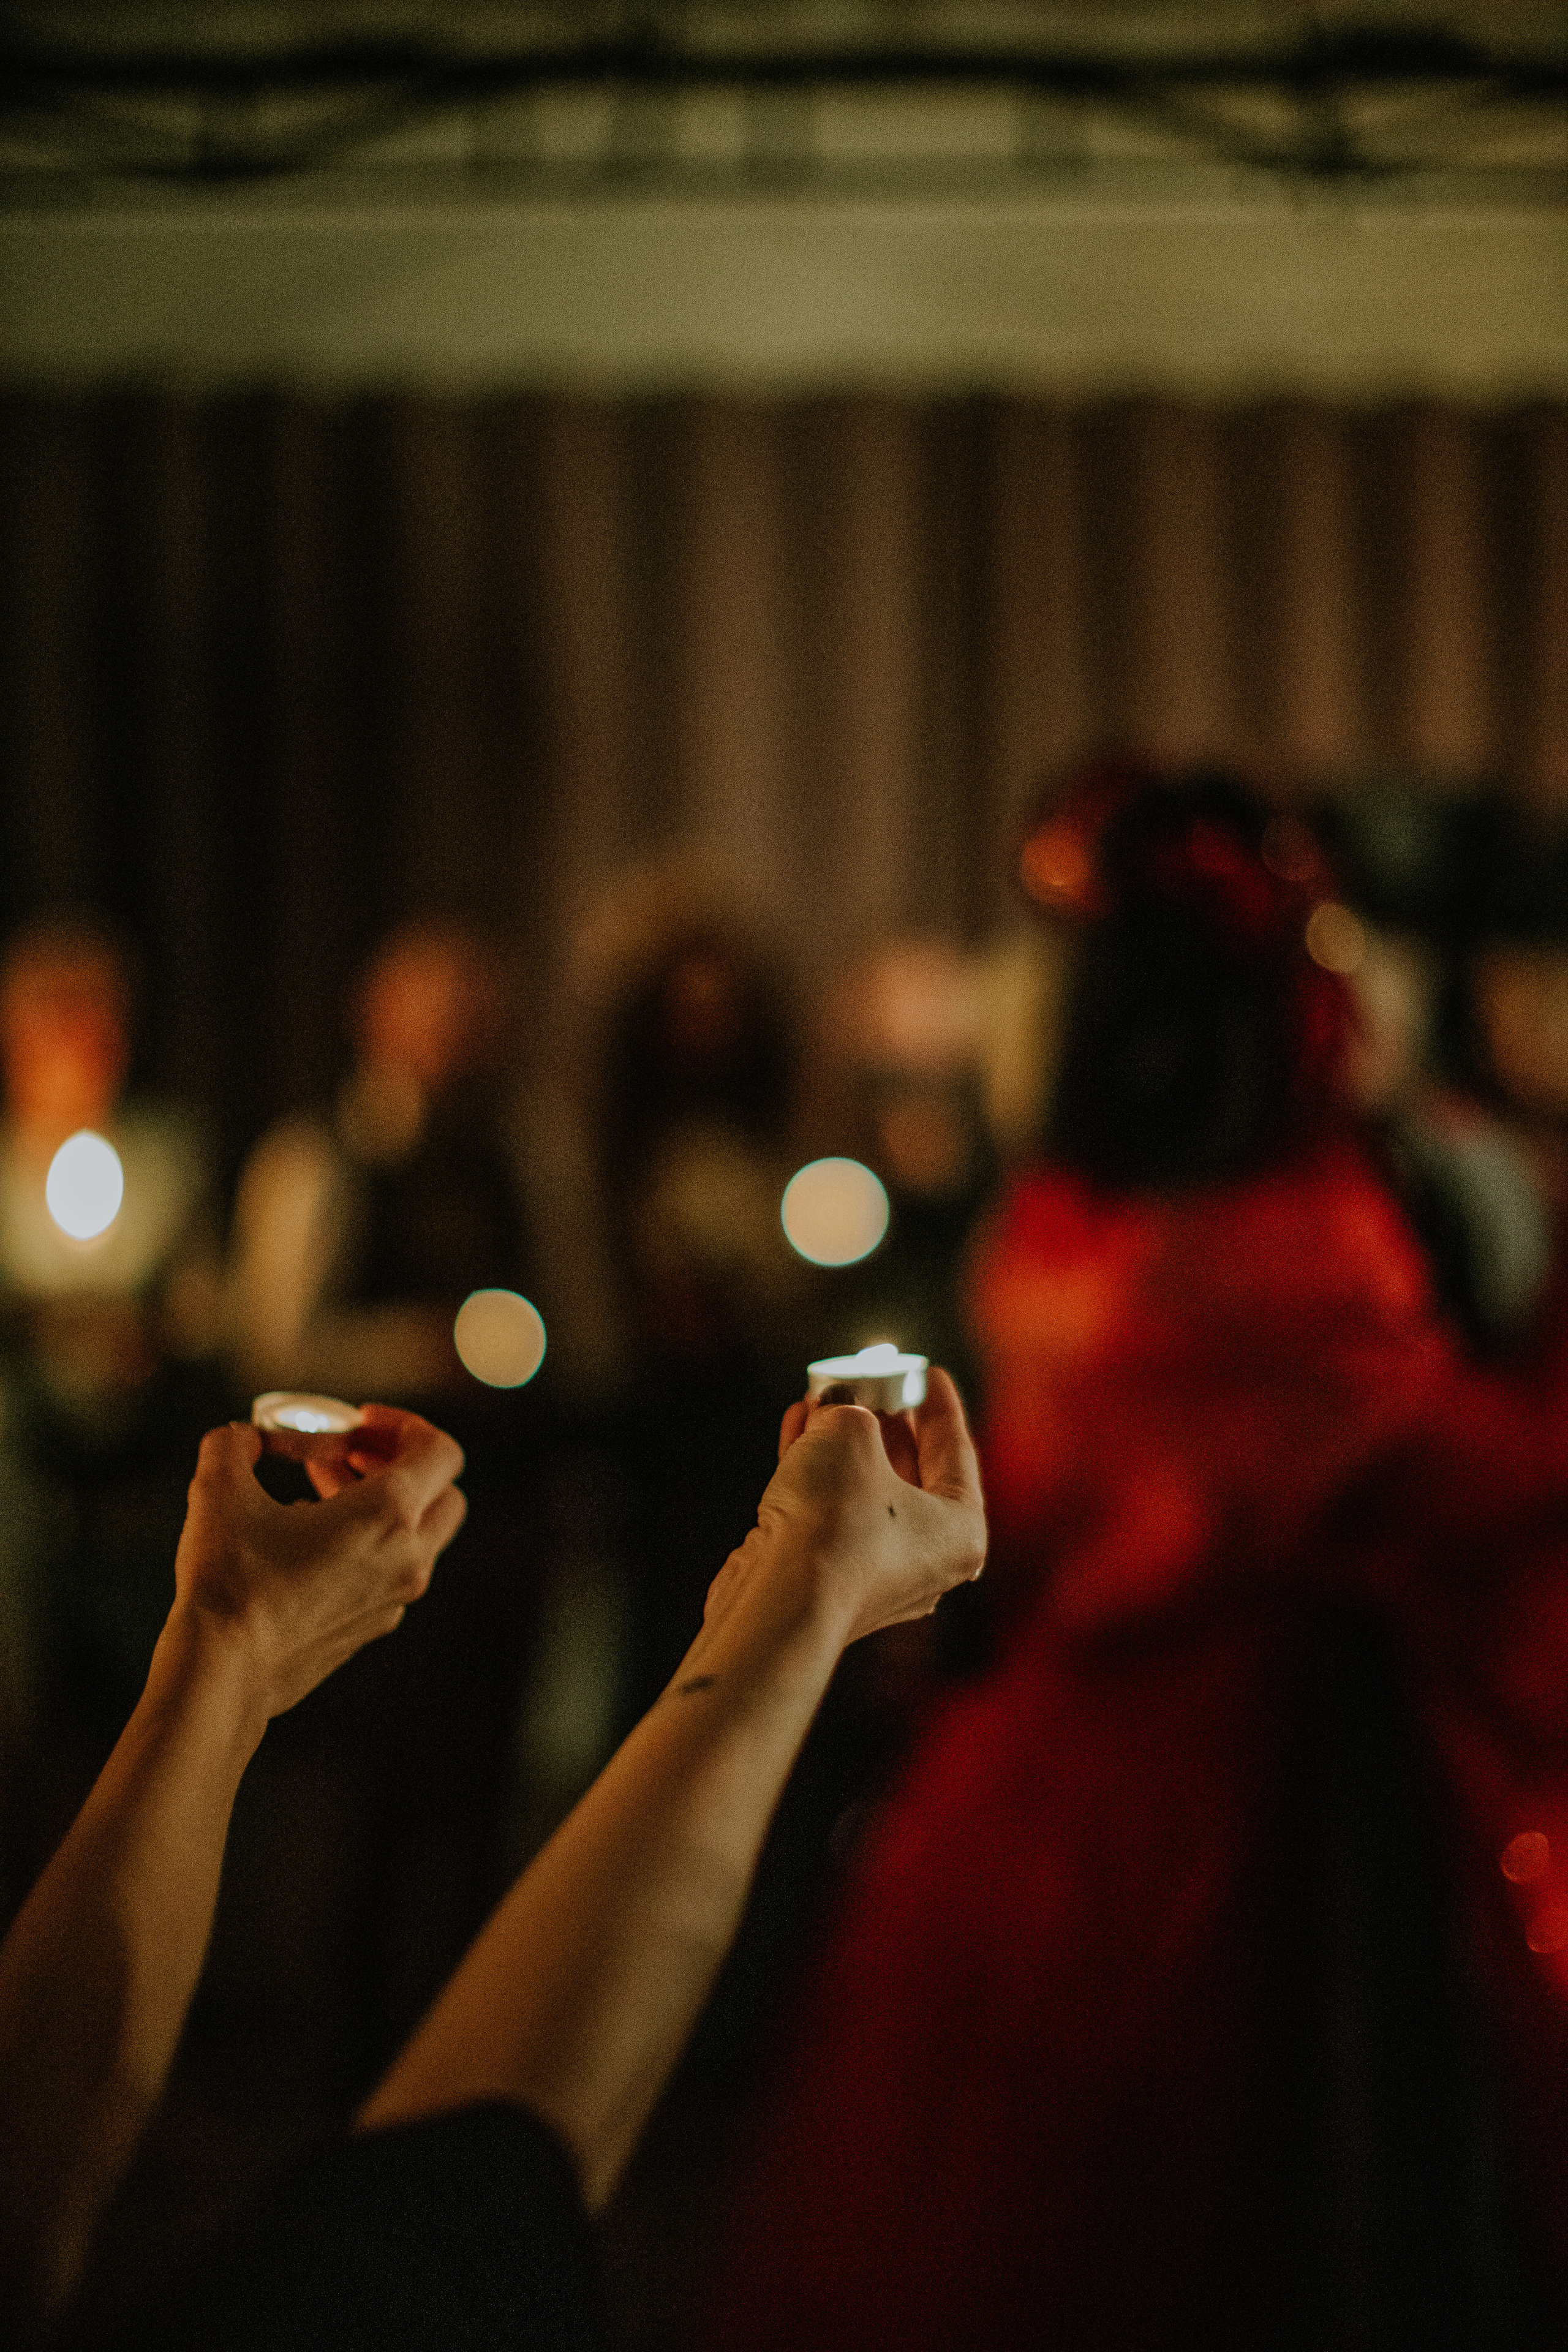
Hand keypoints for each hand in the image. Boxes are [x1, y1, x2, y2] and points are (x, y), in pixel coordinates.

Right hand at [168, 1404, 466, 1721]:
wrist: (223, 1674)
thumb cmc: (229, 1580)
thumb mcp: (220, 1491)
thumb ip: (235, 1444)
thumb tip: (244, 1437)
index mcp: (388, 1514)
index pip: (441, 1451)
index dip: (405, 1425)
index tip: (360, 1423)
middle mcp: (408, 1557)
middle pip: (443, 1493)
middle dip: (400, 1464)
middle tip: (345, 1454)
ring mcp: (395, 1598)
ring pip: (419, 1535)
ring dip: (382, 1504)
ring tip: (315, 1493)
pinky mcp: (373, 1627)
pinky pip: (392, 1572)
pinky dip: (369, 1546)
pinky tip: (309, 1544)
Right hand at [705, 1367, 985, 1649]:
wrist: (781, 1600)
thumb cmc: (836, 1519)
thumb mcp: (849, 1433)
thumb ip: (849, 1408)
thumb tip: (836, 1404)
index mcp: (961, 1530)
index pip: (956, 1451)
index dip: (940, 1404)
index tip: (929, 1372)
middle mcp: (926, 1560)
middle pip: (910, 1471)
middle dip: (882, 1420)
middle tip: (869, 1380)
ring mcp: (876, 1574)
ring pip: (864, 1490)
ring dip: (840, 1439)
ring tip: (822, 1395)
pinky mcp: (829, 1580)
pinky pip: (831, 1512)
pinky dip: (816, 1469)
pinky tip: (798, 1424)